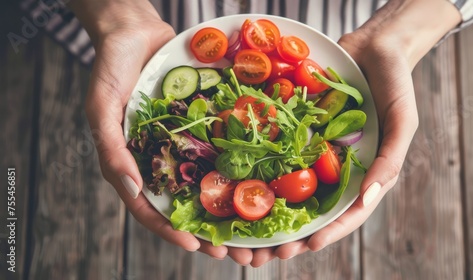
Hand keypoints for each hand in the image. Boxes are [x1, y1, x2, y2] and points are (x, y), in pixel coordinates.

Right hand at [69, 0, 254, 260]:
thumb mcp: (101, 108)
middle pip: (186, 205)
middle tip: (238, 253)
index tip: (198, 247)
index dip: (172, 231)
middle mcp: (161, 160)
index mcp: (134, 165)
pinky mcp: (200, 127)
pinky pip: (220, 150)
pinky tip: (260, 181)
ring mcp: (182, 146)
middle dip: (211, 230)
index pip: (152, 208)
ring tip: (255, 229)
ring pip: (208, 184)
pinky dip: (238, 168)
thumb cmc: (111, 69)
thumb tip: (134, 189)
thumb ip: (112, 149)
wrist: (135, 32)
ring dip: (231, 209)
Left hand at [249, 0, 461, 265]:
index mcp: (364, 173)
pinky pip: (279, 152)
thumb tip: (367, 198)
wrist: (373, 46)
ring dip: (269, 211)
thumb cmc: (395, 84)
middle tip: (266, 252)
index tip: (307, 246)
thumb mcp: (402, 121)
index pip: (346, 212)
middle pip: (312, 209)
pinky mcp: (298, 132)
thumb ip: (389, 159)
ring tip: (247, 231)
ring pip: (290, 188)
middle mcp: (336, 167)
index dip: (328, 232)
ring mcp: (315, 151)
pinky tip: (240, 182)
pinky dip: (262, 169)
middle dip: (291, 233)